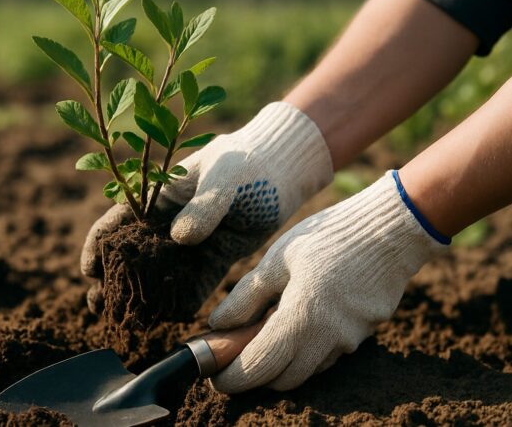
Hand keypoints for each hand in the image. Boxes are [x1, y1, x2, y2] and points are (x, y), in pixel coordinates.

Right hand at [82, 102, 333, 312]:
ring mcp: (191, 243)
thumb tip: (181, 238)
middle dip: (115, 280)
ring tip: (130, 321)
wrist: (282, 172)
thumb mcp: (223, 176)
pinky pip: (194, 284)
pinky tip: (169, 319)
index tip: (88, 270)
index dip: (98, 244)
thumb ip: (203, 206)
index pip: (119, 220)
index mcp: (159, 196)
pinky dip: (182, 301)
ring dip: (145, 296)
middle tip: (100, 307)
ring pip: (161, 274)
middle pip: (134, 254)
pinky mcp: (214, 258)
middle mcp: (169, 223)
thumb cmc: (245, 162)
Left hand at [208, 171, 447, 391]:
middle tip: (237, 355)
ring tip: (266, 332)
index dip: (233, 378)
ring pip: (309, 369)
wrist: (392, 228)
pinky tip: (300, 320)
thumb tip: (218, 324)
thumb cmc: (329, 236)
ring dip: (284, 362)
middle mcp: (329, 339)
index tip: (215, 377)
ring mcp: (352, 339)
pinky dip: (308, 348)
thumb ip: (246, 296)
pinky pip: (330, 353)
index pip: (260, 367)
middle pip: (284, 380)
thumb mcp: (278, 258)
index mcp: (302, 318)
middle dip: (257, 375)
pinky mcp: (366, 333)